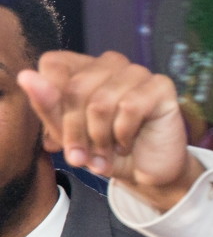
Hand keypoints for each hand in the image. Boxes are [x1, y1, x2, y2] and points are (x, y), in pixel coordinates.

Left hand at [18, 51, 200, 209]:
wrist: (144, 173)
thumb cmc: (105, 150)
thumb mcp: (67, 135)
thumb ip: (47, 106)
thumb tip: (26, 77)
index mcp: (83, 67)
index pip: (53, 66)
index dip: (53, 103)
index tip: (61, 135)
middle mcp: (110, 63)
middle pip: (75, 89)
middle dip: (76, 131)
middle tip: (83, 156)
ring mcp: (137, 72)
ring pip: (101, 102)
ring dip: (100, 138)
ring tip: (106, 154)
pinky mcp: (161, 86)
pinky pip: (130, 108)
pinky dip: (123, 135)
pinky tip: (127, 144)